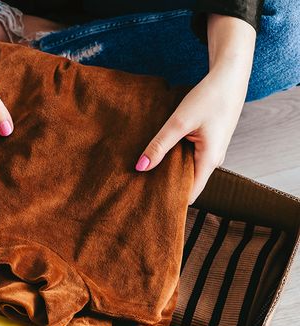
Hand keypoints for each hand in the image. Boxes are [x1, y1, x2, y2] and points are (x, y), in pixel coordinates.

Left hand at [135, 14, 254, 203]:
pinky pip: (189, 156)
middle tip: (139, 191)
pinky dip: (174, 157)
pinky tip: (157, 155)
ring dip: (168, 170)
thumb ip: (159, 145)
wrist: (230, 76)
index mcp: (210, 160)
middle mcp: (213, 160)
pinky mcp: (207, 141)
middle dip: (166, 186)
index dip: (171, 200)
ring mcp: (211, 151)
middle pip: (187, 182)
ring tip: (143, 175)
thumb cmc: (209, 97)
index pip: (190, 193)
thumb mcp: (179, 122)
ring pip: (187, 168)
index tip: (150, 205)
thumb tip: (140, 167)